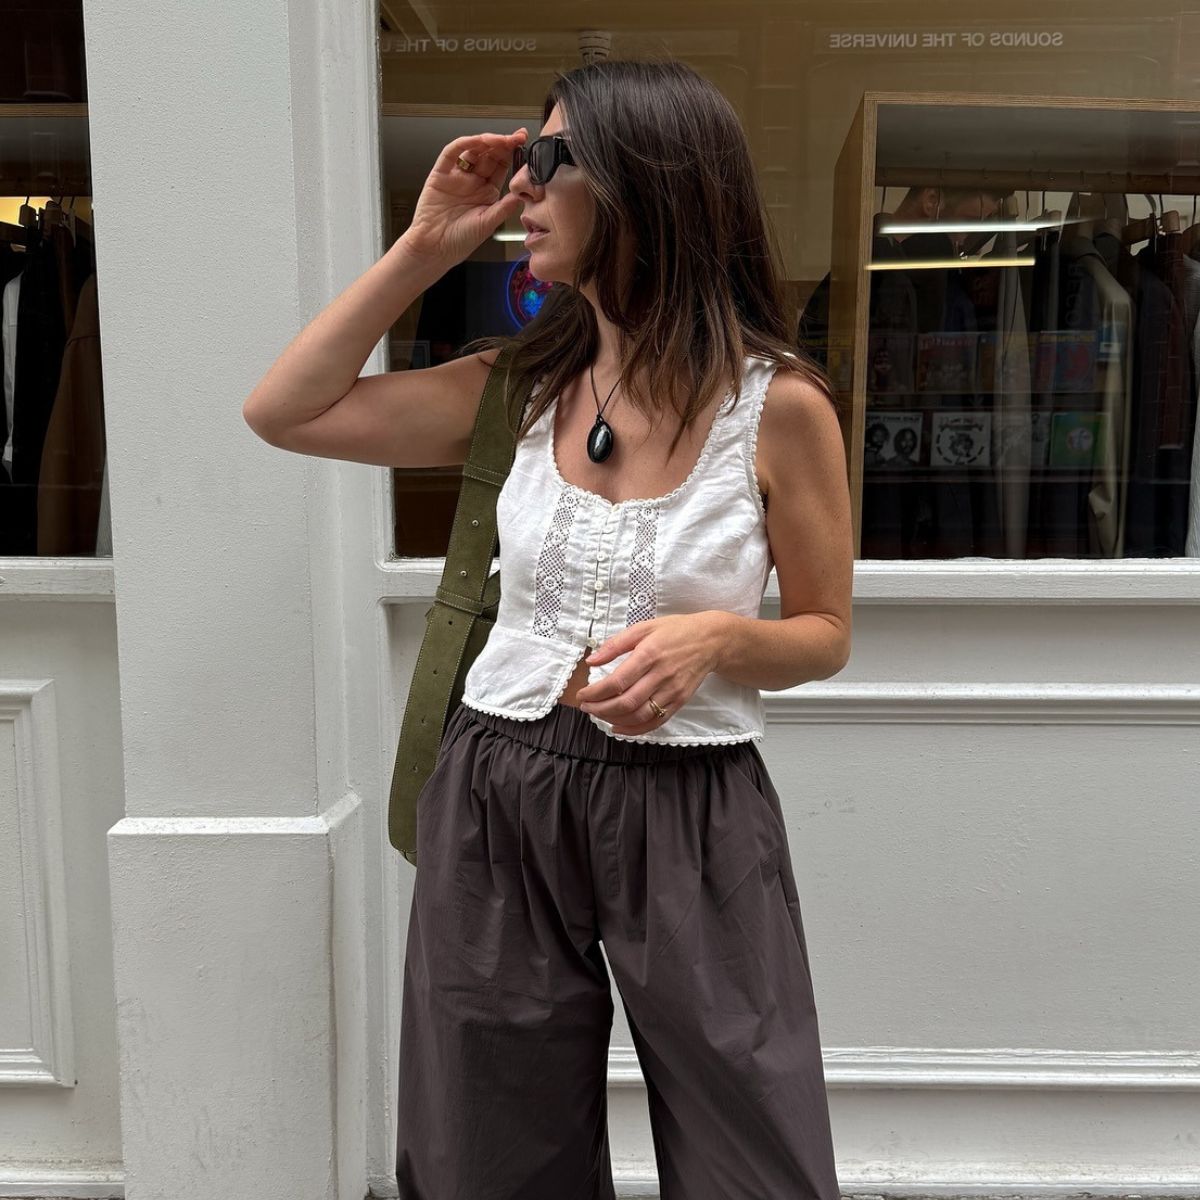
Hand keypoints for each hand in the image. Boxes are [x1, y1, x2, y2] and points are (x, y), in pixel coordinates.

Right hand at [401, 129, 527, 266]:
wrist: (434, 249)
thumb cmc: (460, 240)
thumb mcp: (488, 223)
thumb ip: (504, 207)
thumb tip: (523, 194)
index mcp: (486, 192)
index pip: (502, 167)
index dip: (512, 154)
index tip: (524, 143)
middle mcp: (473, 181)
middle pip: (489, 155)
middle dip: (503, 144)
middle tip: (517, 137)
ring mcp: (457, 176)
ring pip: (473, 150)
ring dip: (487, 142)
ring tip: (500, 139)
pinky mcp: (440, 174)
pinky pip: (451, 153)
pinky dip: (464, 144)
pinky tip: (476, 141)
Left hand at [574, 613, 729, 735]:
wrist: (711, 640)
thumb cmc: (675, 631)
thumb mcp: (644, 627)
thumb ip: (615, 644)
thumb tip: (591, 660)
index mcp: (649, 654)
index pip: (617, 681)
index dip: (595, 692)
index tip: (582, 695)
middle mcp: (661, 675)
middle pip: (626, 703)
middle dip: (600, 709)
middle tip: (586, 707)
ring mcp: (672, 691)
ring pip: (639, 716)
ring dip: (614, 720)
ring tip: (599, 715)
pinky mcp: (680, 701)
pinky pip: (656, 721)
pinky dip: (635, 730)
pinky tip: (619, 727)